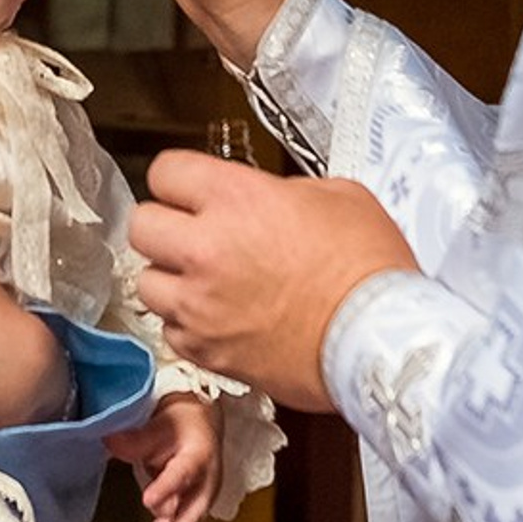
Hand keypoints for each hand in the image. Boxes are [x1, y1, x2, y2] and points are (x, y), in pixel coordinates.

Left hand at [105, 392, 220, 521]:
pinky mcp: (187, 511)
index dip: (168, 488)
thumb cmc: (181, 425)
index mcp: (199, 456)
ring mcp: (198, 501)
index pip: (184, 474)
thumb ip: (137, 438)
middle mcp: (204, 484)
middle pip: (189, 516)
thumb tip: (110, 441)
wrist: (200, 427)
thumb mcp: (160, 423)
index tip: (148, 501)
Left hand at [130, 155, 418, 409]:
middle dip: (165, 227)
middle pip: (141, 225)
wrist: (381, 342)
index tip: (192, 190)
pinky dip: (188, 325)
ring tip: (204, 283)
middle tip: (193, 236)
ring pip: (146, 282)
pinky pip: (170, 331)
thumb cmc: (370, 269)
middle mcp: (205, 248)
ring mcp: (200, 304)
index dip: (180, 179)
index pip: (165, 171)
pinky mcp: (207, 351)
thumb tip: (266, 199)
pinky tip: (219, 320)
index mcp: (235, 199)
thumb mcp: (337, 196)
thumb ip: (283, 190)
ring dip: (171, 279)